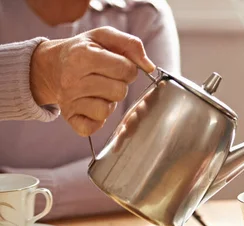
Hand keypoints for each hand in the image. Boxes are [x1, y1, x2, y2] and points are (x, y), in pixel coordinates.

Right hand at [29, 27, 154, 136]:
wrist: (51, 65)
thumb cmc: (84, 51)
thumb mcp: (104, 37)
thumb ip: (131, 44)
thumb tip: (149, 67)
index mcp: (82, 56)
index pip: (126, 69)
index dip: (128, 68)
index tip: (117, 65)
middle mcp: (72, 79)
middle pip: (119, 91)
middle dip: (119, 85)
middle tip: (106, 78)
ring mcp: (68, 100)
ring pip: (106, 110)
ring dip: (108, 102)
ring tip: (98, 91)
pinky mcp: (69, 117)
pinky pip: (93, 127)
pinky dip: (96, 120)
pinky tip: (90, 106)